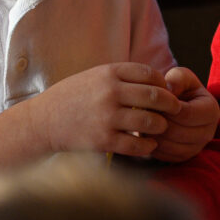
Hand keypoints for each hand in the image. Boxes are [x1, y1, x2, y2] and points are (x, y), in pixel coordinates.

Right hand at [20, 63, 176, 157]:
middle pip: (156, 96)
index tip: (167, 91)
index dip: (164, 83)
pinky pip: (138, 144)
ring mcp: (107, 117)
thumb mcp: (94, 77)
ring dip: (161, 126)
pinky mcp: (104, 140)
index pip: (150, 74)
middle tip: (176, 110)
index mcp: (109, 73)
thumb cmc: (72, 98)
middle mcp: (110, 92)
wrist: (43, 121)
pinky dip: (149, 146)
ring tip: (160, 128)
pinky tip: (149, 145)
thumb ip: (121, 76)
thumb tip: (157, 80)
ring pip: (151, 121)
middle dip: (171, 104)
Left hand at [150, 66, 219, 163]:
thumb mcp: (180, 77)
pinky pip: (164, 155)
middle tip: (144, 111)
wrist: (178, 106)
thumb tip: (169, 89)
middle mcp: (208, 133)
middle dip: (159, 121)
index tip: (154, 100)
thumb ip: (177, 78)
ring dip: (153, 133)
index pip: (187, 114)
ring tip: (145, 120)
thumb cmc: (179, 89)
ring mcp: (196, 148)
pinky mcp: (183, 158)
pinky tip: (147, 132)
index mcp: (212, 111)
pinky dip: (152, 144)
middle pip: (178, 132)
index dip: (168, 108)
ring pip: (170, 145)